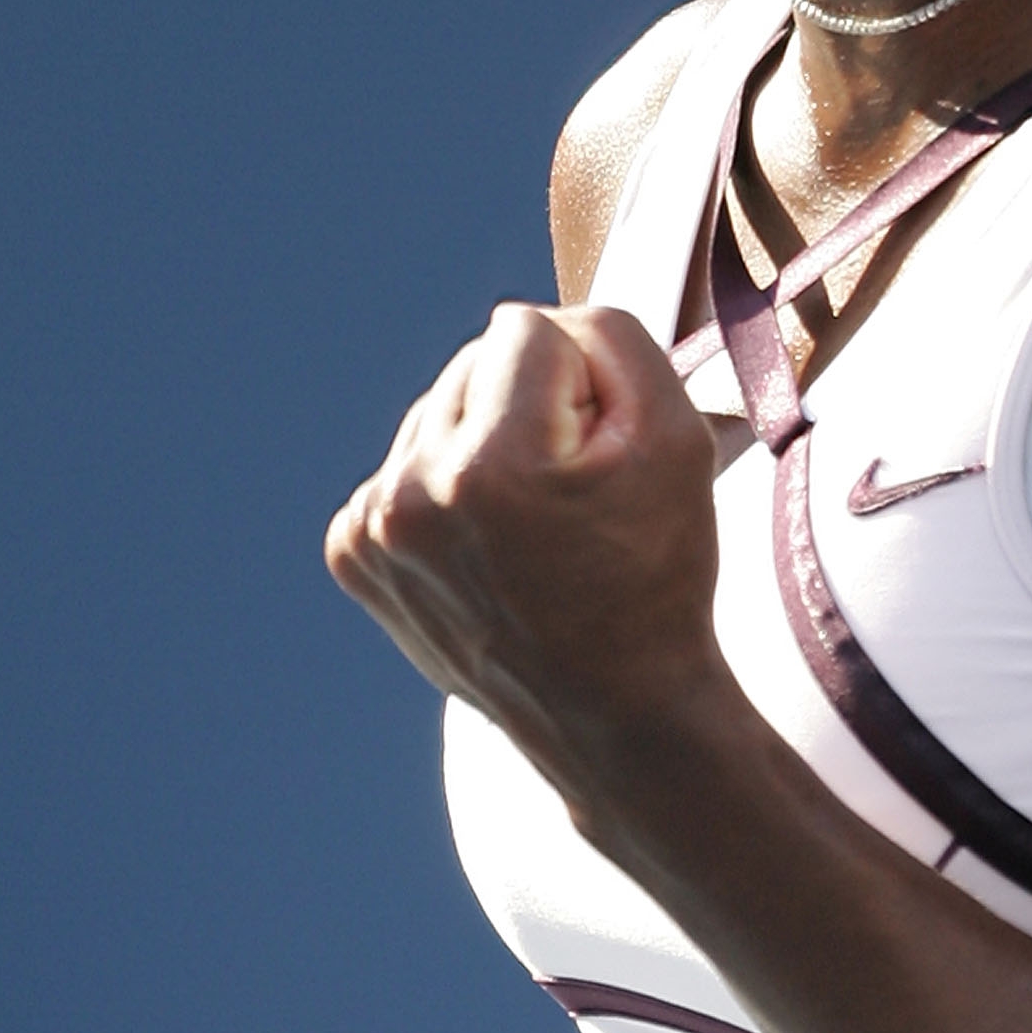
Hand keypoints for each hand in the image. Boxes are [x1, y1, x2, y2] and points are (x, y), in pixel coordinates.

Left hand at [325, 303, 722, 795]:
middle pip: (473, 361)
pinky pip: (405, 468)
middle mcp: (411, 495)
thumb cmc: (656, 575)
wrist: (614, 711)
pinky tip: (491, 545)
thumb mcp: (678, 438)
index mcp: (490, 466)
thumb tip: (545, 321)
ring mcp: (372, 532)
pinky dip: (448, 491)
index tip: (603, 451)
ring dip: (486, 443)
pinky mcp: (354, 556)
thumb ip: (614, 337)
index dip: (585, 378)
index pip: (526, 326)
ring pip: (436, 412)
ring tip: (533, 524)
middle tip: (574, 494)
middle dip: (531, 405)